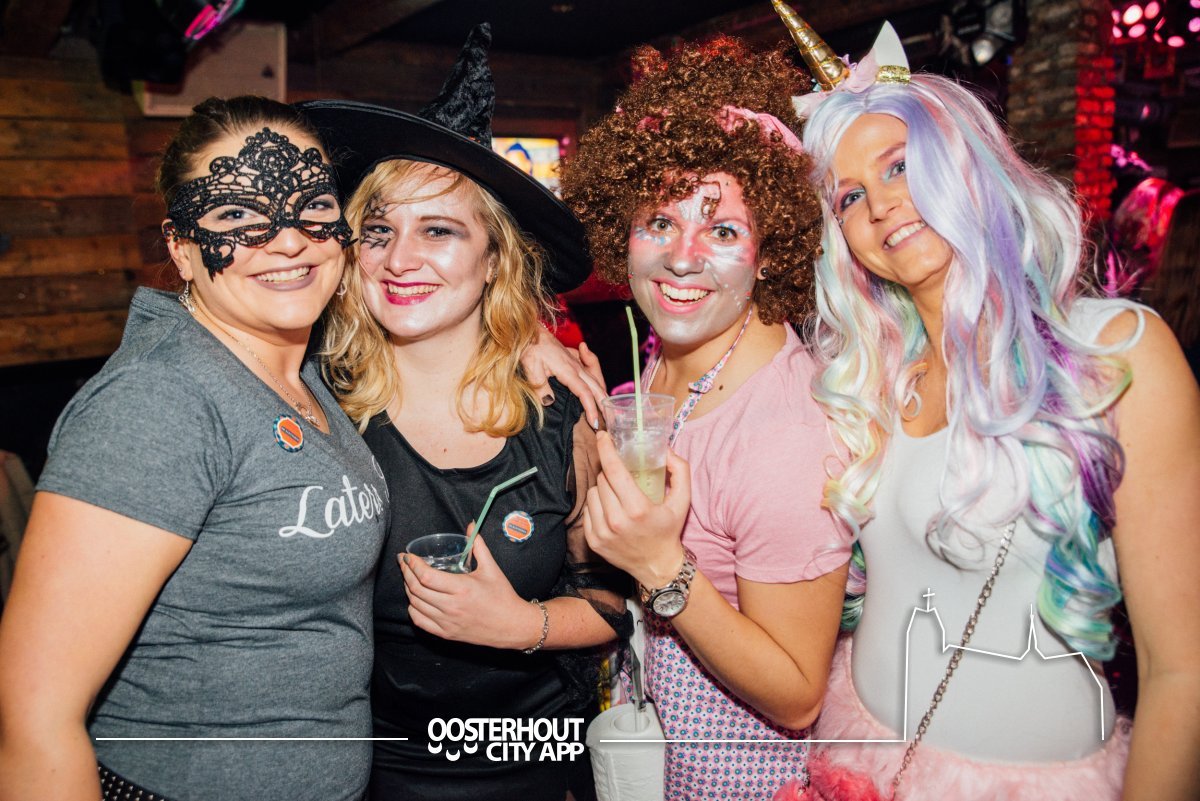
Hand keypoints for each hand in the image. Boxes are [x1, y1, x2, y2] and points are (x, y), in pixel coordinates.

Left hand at [399, 530, 543, 649]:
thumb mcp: (491, 568)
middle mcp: (451, 606)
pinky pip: (420, 621)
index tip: (407, 556)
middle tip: (403, 563)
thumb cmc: (502, 597)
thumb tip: (471, 525)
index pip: (425, 576)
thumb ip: (478, 546)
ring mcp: (447, 622)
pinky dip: (413, 608)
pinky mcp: (446, 633)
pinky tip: (415, 600)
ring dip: (408, 589)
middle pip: (416, 589)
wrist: (511, 625)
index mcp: (461, 588)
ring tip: (408, 578)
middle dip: (405, 573)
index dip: (412, 564)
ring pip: (415, 604)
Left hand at [521, 325, 606, 428]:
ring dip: (603, 394)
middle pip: (596, 387)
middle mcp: (576, 367)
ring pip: (596, 380)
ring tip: (607, 408)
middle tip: (609, 421)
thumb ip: (540, 386)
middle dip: (604, 405)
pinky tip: (598, 388)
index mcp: (568, 370)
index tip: (594, 423)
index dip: (591, 409)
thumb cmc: (531, 348)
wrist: (532, 332)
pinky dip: (598, 382)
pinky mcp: (574, 360)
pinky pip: (592, 371)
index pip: (584, 393)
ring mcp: (576, 363)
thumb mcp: (530, 367)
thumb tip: (549, 402)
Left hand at [582, 431, 691, 589]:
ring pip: (592, 493)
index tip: (602, 436)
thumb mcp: (683, 501)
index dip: (606, 449)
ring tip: (618, 496)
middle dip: (611, 472)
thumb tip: (666, 450)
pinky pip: (587, 509)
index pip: (614, 470)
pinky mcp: (593, 541)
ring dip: (603, 488)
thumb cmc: (669, 531)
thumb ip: (680, 471)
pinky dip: (597, 504)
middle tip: (622, 477)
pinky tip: (610, 509)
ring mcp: (602, 533)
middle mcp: (617, 522)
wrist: (657, 567)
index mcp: (638, 509)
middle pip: (603, 479)